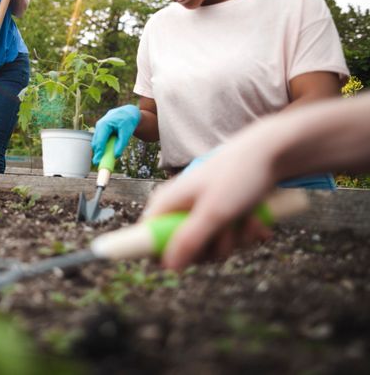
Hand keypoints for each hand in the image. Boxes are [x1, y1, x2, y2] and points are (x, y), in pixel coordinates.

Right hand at [91, 105, 140, 163]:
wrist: (128, 112)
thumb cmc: (128, 121)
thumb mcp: (127, 133)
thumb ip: (121, 144)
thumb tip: (116, 156)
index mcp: (105, 124)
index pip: (100, 141)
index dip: (99, 152)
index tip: (98, 161)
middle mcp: (99, 125)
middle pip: (96, 142)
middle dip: (97, 153)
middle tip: (98, 163)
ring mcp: (99, 127)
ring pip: (96, 141)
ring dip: (99, 150)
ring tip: (101, 159)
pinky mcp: (101, 129)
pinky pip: (99, 139)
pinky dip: (101, 146)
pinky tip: (104, 152)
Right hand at [141, 143, 274, 269]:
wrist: (270, 152)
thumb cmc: (238, 176)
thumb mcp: (213, 212)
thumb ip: (189, 240)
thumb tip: (168, 266)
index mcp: (166, 202)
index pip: (149, 238)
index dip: (166, 254)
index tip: (194, 257)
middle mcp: (180, 208)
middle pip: (184, 248)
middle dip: (213, 246)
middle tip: (228, 232)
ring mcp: (201, 211)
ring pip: (210, 245)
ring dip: (235, 239)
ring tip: (248, 219)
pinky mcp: (220, 213)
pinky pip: (227, 237)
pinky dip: (245, 233)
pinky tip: (257, 220)